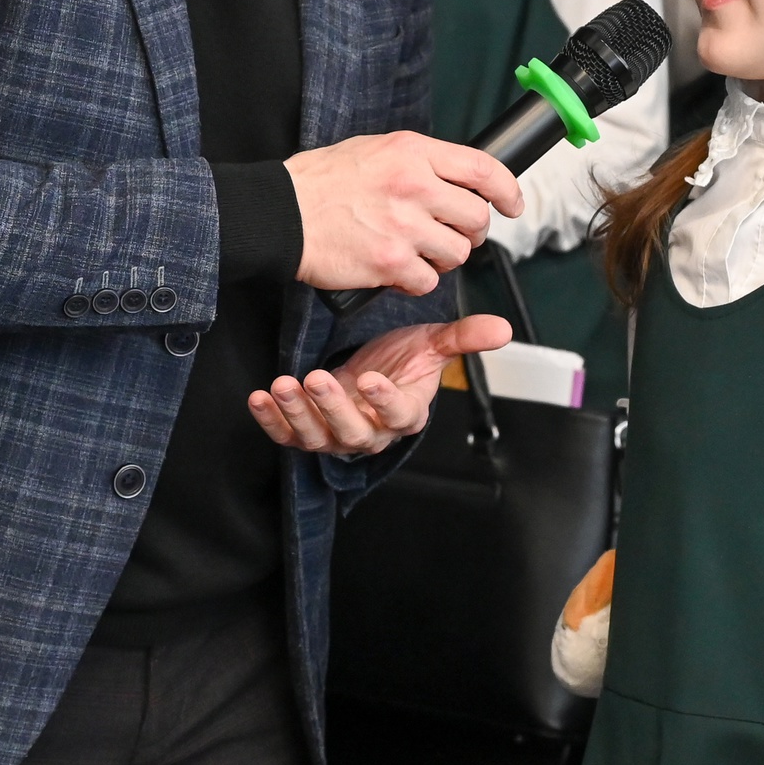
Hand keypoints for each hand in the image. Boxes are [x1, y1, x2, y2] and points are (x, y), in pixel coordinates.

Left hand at [246, 314, 512, 454]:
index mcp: (403, 413)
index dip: (385, 401)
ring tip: (283, 384)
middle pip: (353, 432)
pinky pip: (287, 435)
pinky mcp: (306, 434)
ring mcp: (336, 436)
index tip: (371, 379)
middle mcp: (370, 432)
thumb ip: (464, 338)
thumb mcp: (430, 346)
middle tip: (317, 379)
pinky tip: (260, 398)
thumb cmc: (399, 364)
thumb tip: (503, 328)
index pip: (398, 415)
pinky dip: (271, 420)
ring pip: (317, 436)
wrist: (368, 377)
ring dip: (298, 412)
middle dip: (332, 407)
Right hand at [285, 131, 522, 293]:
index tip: (511, 204)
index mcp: (413, 153)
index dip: (507, 190)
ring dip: (444, 259)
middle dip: (470, 232)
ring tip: (418, 252)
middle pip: (476, 218)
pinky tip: (398, 271)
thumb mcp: (374, 149)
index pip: (482, 168)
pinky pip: (428, 280)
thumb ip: (418, 162)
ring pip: (458, 253)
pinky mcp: (390, 263)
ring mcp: (404, 227)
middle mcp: (414, 186)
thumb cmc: (321, 182)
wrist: (281, 214)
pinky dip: (417, 281)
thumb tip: (456, 178)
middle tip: (453, 235)